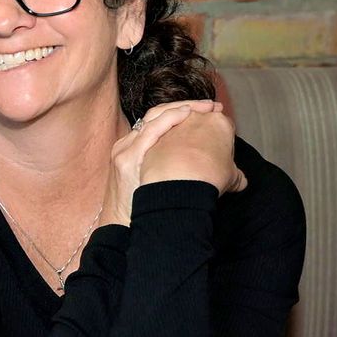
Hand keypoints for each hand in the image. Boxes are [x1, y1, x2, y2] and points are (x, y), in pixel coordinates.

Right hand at [101, 100, 244, 224]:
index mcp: (135, 148)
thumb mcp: (157, 186)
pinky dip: (169, 119)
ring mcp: (126, 150)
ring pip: (154, 117)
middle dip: (187, 106)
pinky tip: (186, 115)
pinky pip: (149, 131)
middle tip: (212, 106)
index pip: (161, 120)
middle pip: (158, 113)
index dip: (185, 112)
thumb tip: (213, 169)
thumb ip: (176, 173)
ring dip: (182, 108)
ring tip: (204, 107)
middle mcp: (128, 144)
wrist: (123, 230)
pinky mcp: (126, 158)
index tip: (209, 111)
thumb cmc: (144, 211)